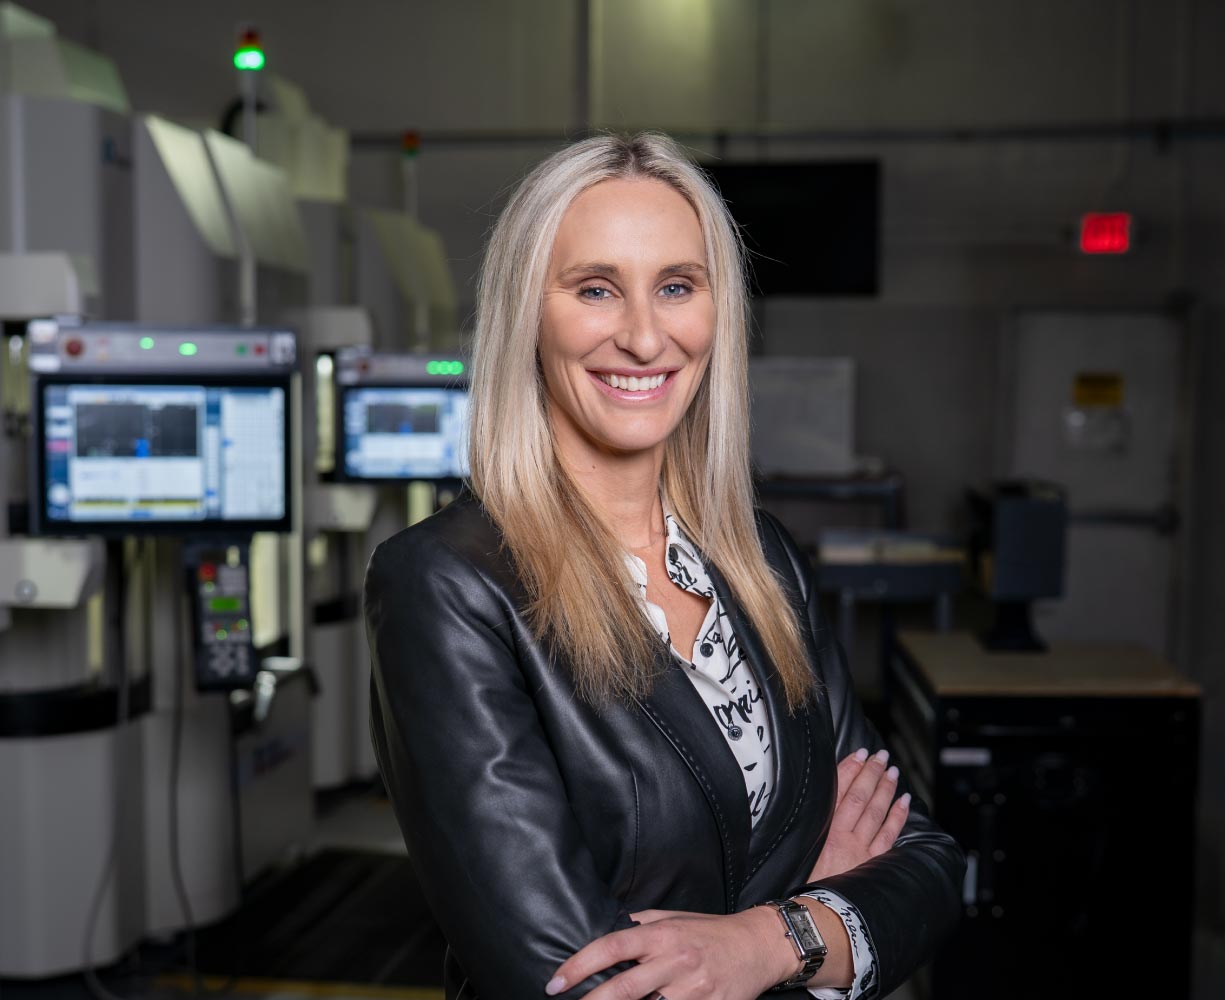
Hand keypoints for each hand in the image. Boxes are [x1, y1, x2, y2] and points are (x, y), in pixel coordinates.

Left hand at [545, 906, 795, 999]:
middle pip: (625, 988)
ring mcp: (693, 989)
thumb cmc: (710, 932)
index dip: (580, 964)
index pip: (613, 946)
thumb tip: (607, 928)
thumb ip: (640, 925)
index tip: (556, 982)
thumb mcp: (674, 917)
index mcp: (662, 934)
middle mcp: (676, 961)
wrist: (758, 946)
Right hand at [808, 747, 910, 881]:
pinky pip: (890, 835)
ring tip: (892, 771)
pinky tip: (903, 802)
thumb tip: (811, 810)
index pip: (838, 792)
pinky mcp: (873, 864)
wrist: (817, 921)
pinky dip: (897, 816)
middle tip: (881, 756)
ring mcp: (861, 850)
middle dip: (871, 773)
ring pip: (876, 812)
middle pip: (859, 797)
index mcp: (821, 832)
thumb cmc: (802, 890)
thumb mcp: (797, 856)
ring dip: (885, 789)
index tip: (858, 754)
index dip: (849, 770)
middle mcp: (843, 837)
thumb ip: (806, 834)